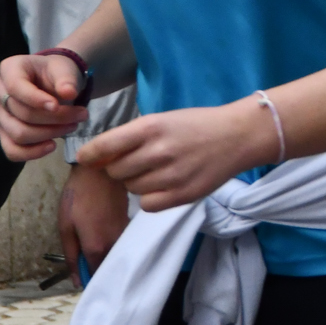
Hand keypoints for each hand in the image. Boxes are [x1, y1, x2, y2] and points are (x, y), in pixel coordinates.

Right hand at [0, 53, 89, 160]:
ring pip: (18, 134)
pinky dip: (32, 153)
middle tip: (82, 115)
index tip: (58, 106)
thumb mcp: (64, 68)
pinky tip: (52, 145)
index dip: (36, 99)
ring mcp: (0, 114)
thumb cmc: (56, 72)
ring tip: (72, 126)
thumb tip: (69, 94)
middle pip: (22, 114)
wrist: (54, 81)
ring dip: (48, 134)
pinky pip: (11, 150)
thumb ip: (66, 79)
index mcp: (10, 69)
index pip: (16, 88)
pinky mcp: (5, 132)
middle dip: (55, 118)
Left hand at [59, 162, 129, 283]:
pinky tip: (99, 229)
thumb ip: (71, 256)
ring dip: (102, 254)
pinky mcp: (128, 223)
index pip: (94, 276)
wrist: (100, 171)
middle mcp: (114, 244)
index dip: (85, 278)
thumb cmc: (78, 197)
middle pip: (105, 267)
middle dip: (94, 267)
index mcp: (97, 247)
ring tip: (88, 237)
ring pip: (113, 254)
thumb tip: (77, 280)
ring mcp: (124, 233)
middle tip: (80, 253)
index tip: (78, 272)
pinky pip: (118, 242)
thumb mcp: (66, 227)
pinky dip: (109, 243)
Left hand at [75, 101, 278, 211]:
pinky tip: (165, 185)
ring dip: (138, 181)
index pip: (105, 146)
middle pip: (115, 171)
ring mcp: (170, 175)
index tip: (86, 158)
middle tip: (140, 161)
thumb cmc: (197, 125)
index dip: (90, 154)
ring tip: (159, 170)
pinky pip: (147, 204)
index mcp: (151, 127)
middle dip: (121, 167)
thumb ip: (132, 137)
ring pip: (131, 188)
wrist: (239, 136)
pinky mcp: (182, 195)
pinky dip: (151, 197)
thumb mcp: (164, 120)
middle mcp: (158, 151)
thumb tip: (96, 157)